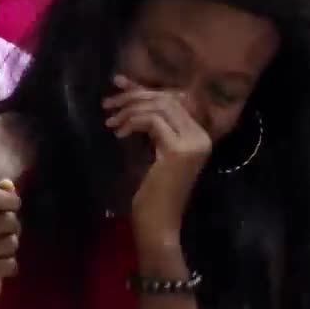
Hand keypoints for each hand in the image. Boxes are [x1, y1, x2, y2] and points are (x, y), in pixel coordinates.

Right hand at [0, 179, 20, 306]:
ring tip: (3, 253)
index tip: (15, 206)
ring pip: (10, 243)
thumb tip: (8, 183)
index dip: (9, 200)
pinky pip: (8, 264)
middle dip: (15, 229)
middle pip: (5, 220)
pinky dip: (10, 266)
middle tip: (8, 236)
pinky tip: (1, 267)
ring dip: (12, 249)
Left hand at [103, 75, 210, 248]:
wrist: (158, 225)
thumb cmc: (151, 194)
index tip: (118, 83)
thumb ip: (146, 124)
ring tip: (110, 121)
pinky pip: (151, 121)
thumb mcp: (148, 150)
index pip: (173, 100)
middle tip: (108, 103)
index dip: (144, 88)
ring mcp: (192, 142)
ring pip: (159, 106)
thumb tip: (128, 95)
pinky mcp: (178, 150)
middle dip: (134, 96)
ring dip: (129, 109)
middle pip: (166, 99)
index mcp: (199, 135)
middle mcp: (201, 136)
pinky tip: (119, 134)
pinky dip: (131, 122)